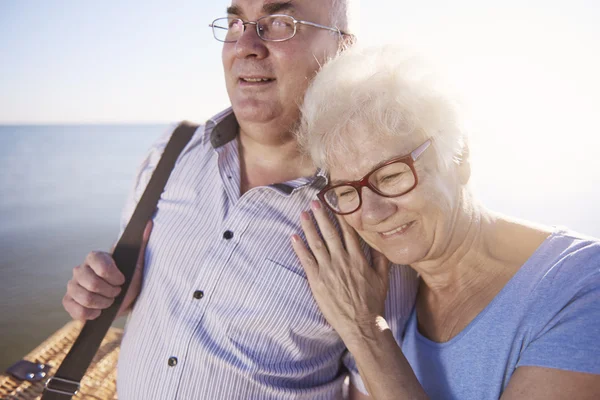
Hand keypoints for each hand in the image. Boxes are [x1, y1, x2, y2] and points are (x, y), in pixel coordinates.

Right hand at [62, 221, 152, 319]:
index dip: (113, 276)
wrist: (124, 299)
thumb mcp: (137, 263)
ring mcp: (72, 285)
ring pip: (84, 297)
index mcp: (95, 257)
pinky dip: (90, 314)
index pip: (99, 264)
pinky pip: (76, 310)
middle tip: (117, 292)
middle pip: (92, 283)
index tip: (122, 280)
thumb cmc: (130, 279)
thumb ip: (141, 242)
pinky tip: (98, 312)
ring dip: (102, 303)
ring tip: (110, 302)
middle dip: (110, 292)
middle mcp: (80, 269)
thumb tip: (149, 223)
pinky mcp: (69, 301)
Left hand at [291, 200, 389, 343]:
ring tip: (303, 213)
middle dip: (322, 215)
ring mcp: (328, 270)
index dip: (341, 216)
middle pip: (330, 232)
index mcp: (358, 258)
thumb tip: (381, 240)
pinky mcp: (317, 281)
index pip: (348, 231)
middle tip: (315, 201)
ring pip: (316, 243)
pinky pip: (306, 260)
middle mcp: (342, 260)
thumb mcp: (383, 278)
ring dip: (309, 227)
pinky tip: (293, 237)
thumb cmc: (373, 302)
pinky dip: (299, 248)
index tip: (336, 203)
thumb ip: (381, 257)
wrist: (362, 324)